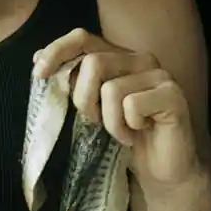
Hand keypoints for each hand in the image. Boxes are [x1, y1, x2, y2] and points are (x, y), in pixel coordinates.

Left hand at [33, 28, 201, 192]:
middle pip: (93, 63)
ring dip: (109, 122)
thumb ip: (72, 80)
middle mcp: (140, 58)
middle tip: (97, 122)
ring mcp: (159, 74)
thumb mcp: (91, 106)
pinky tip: (137, 135)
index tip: (39, 74)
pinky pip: (131, 106)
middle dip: (84, 99)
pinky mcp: (172, 95)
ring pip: (111, 89)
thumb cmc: (123, 137)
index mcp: (119, 56)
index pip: (82, 38)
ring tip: (123, 132)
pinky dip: (126, 129)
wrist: (159, 172)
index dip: (57, 51)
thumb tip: (37, 57)